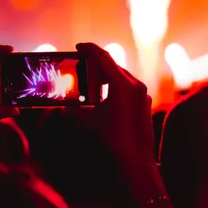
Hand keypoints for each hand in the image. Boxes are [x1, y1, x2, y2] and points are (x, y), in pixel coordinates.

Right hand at [67, 42, 155, 166]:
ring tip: (93, 84)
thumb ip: (76, 111)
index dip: (90, 49)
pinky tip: (105, 98)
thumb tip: (63, 109)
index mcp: (123, 84)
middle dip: (97, 65)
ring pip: (122, 78)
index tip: (79, 46)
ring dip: (106, 77)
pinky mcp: (144, 104)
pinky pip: (128, 89)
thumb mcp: (90, 122)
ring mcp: (142, 95)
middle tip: (83, 66)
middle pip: (113, 67)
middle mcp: (135, 85)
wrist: (135, 161)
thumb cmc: (113, 140)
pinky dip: (115, 88)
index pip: (104, 58)